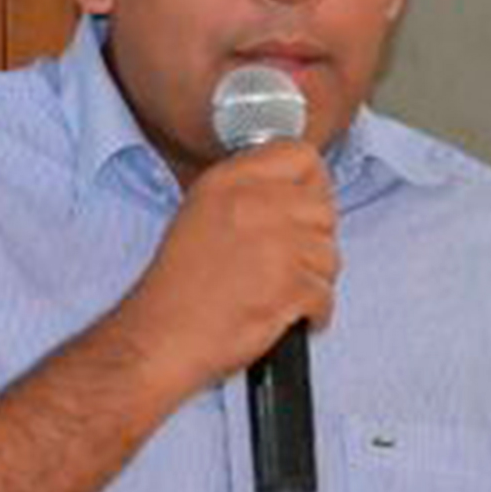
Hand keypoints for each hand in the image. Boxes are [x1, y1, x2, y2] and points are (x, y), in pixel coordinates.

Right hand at [123, 141, 339, 395]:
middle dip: (312, 241)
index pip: (300, 155)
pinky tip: (280, 315)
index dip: (310, 184)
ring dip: (311, 280)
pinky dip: (310, 314)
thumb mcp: (201, 213)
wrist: (161, 336)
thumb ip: (249, 194)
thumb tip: (298, 193)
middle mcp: (254, 203)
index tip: (301, 208)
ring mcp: (276, 243)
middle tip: (284, 263)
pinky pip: (325, 295)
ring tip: (275, 292)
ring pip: (329, 255)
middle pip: (323, 208)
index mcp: (229, 180)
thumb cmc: (177, 287)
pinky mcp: (290, 285)